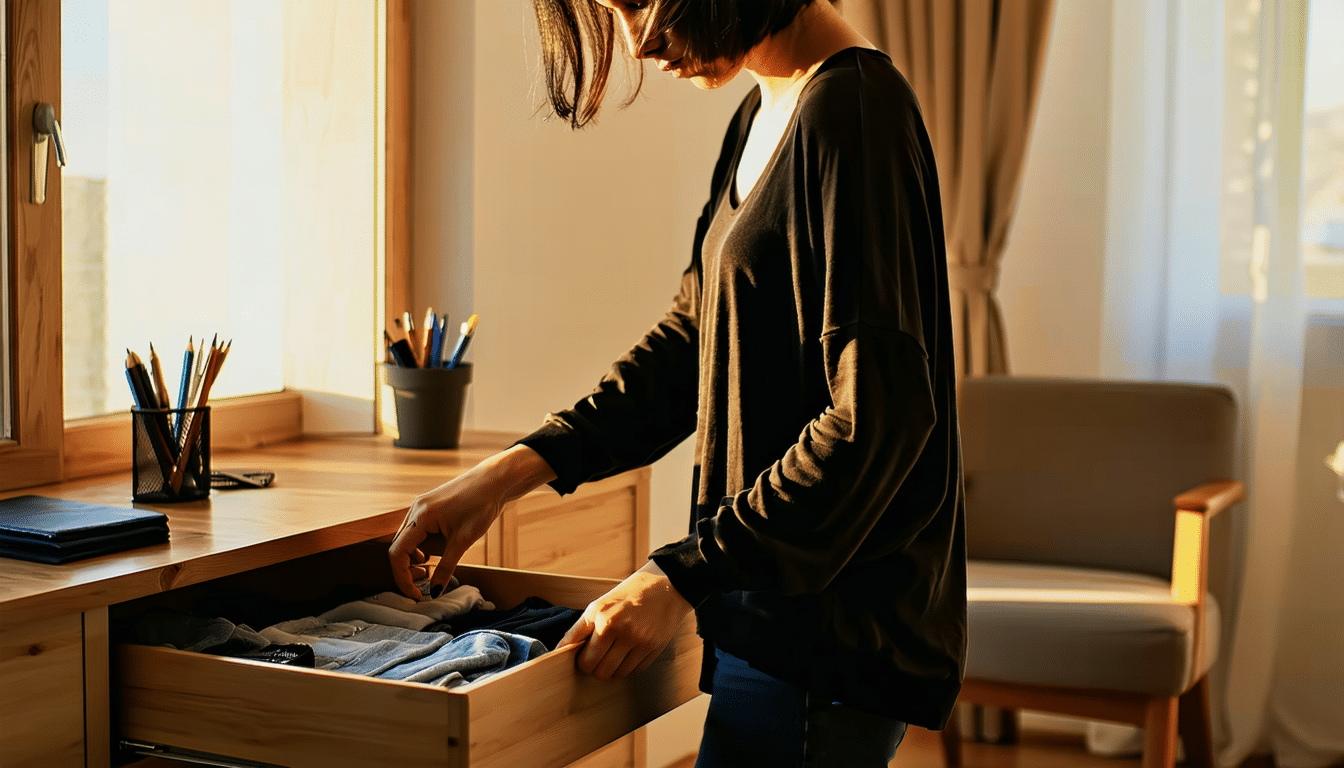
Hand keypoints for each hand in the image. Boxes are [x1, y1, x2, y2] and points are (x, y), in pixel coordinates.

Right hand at [388, 445, 555, 599]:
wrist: (494, 481)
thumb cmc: (481, 506)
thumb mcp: (463, 542)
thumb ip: (446, 568)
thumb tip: (435, 591)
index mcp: (420, 517)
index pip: (397, 554)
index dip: (403, 578)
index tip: (415, 594)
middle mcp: (415, 510)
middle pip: (398, 548)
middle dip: (406, 570)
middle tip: (422, 586)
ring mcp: (420, 507)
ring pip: (406, 540)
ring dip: (412, 559)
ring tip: (428, 570)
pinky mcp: (429, 507)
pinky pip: (415, 531)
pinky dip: (420, 546)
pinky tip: (433, 554)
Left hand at [558, 561, 692, 680]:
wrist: (666, 585)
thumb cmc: (628, 595)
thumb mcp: (599, 605)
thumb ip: (580, 629)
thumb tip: (560, 650)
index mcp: (603, 618)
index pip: (584, 660)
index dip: (580, 663)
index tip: (583, 658)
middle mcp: (621, 630)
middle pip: (599, 672)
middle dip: (595, 669)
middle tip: (598, 658)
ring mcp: (639, 640)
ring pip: (617, 674)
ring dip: (612, 669)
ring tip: (613, 655)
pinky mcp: (654, 647)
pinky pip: (634, 670)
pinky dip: (629, 665)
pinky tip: (631, 650)